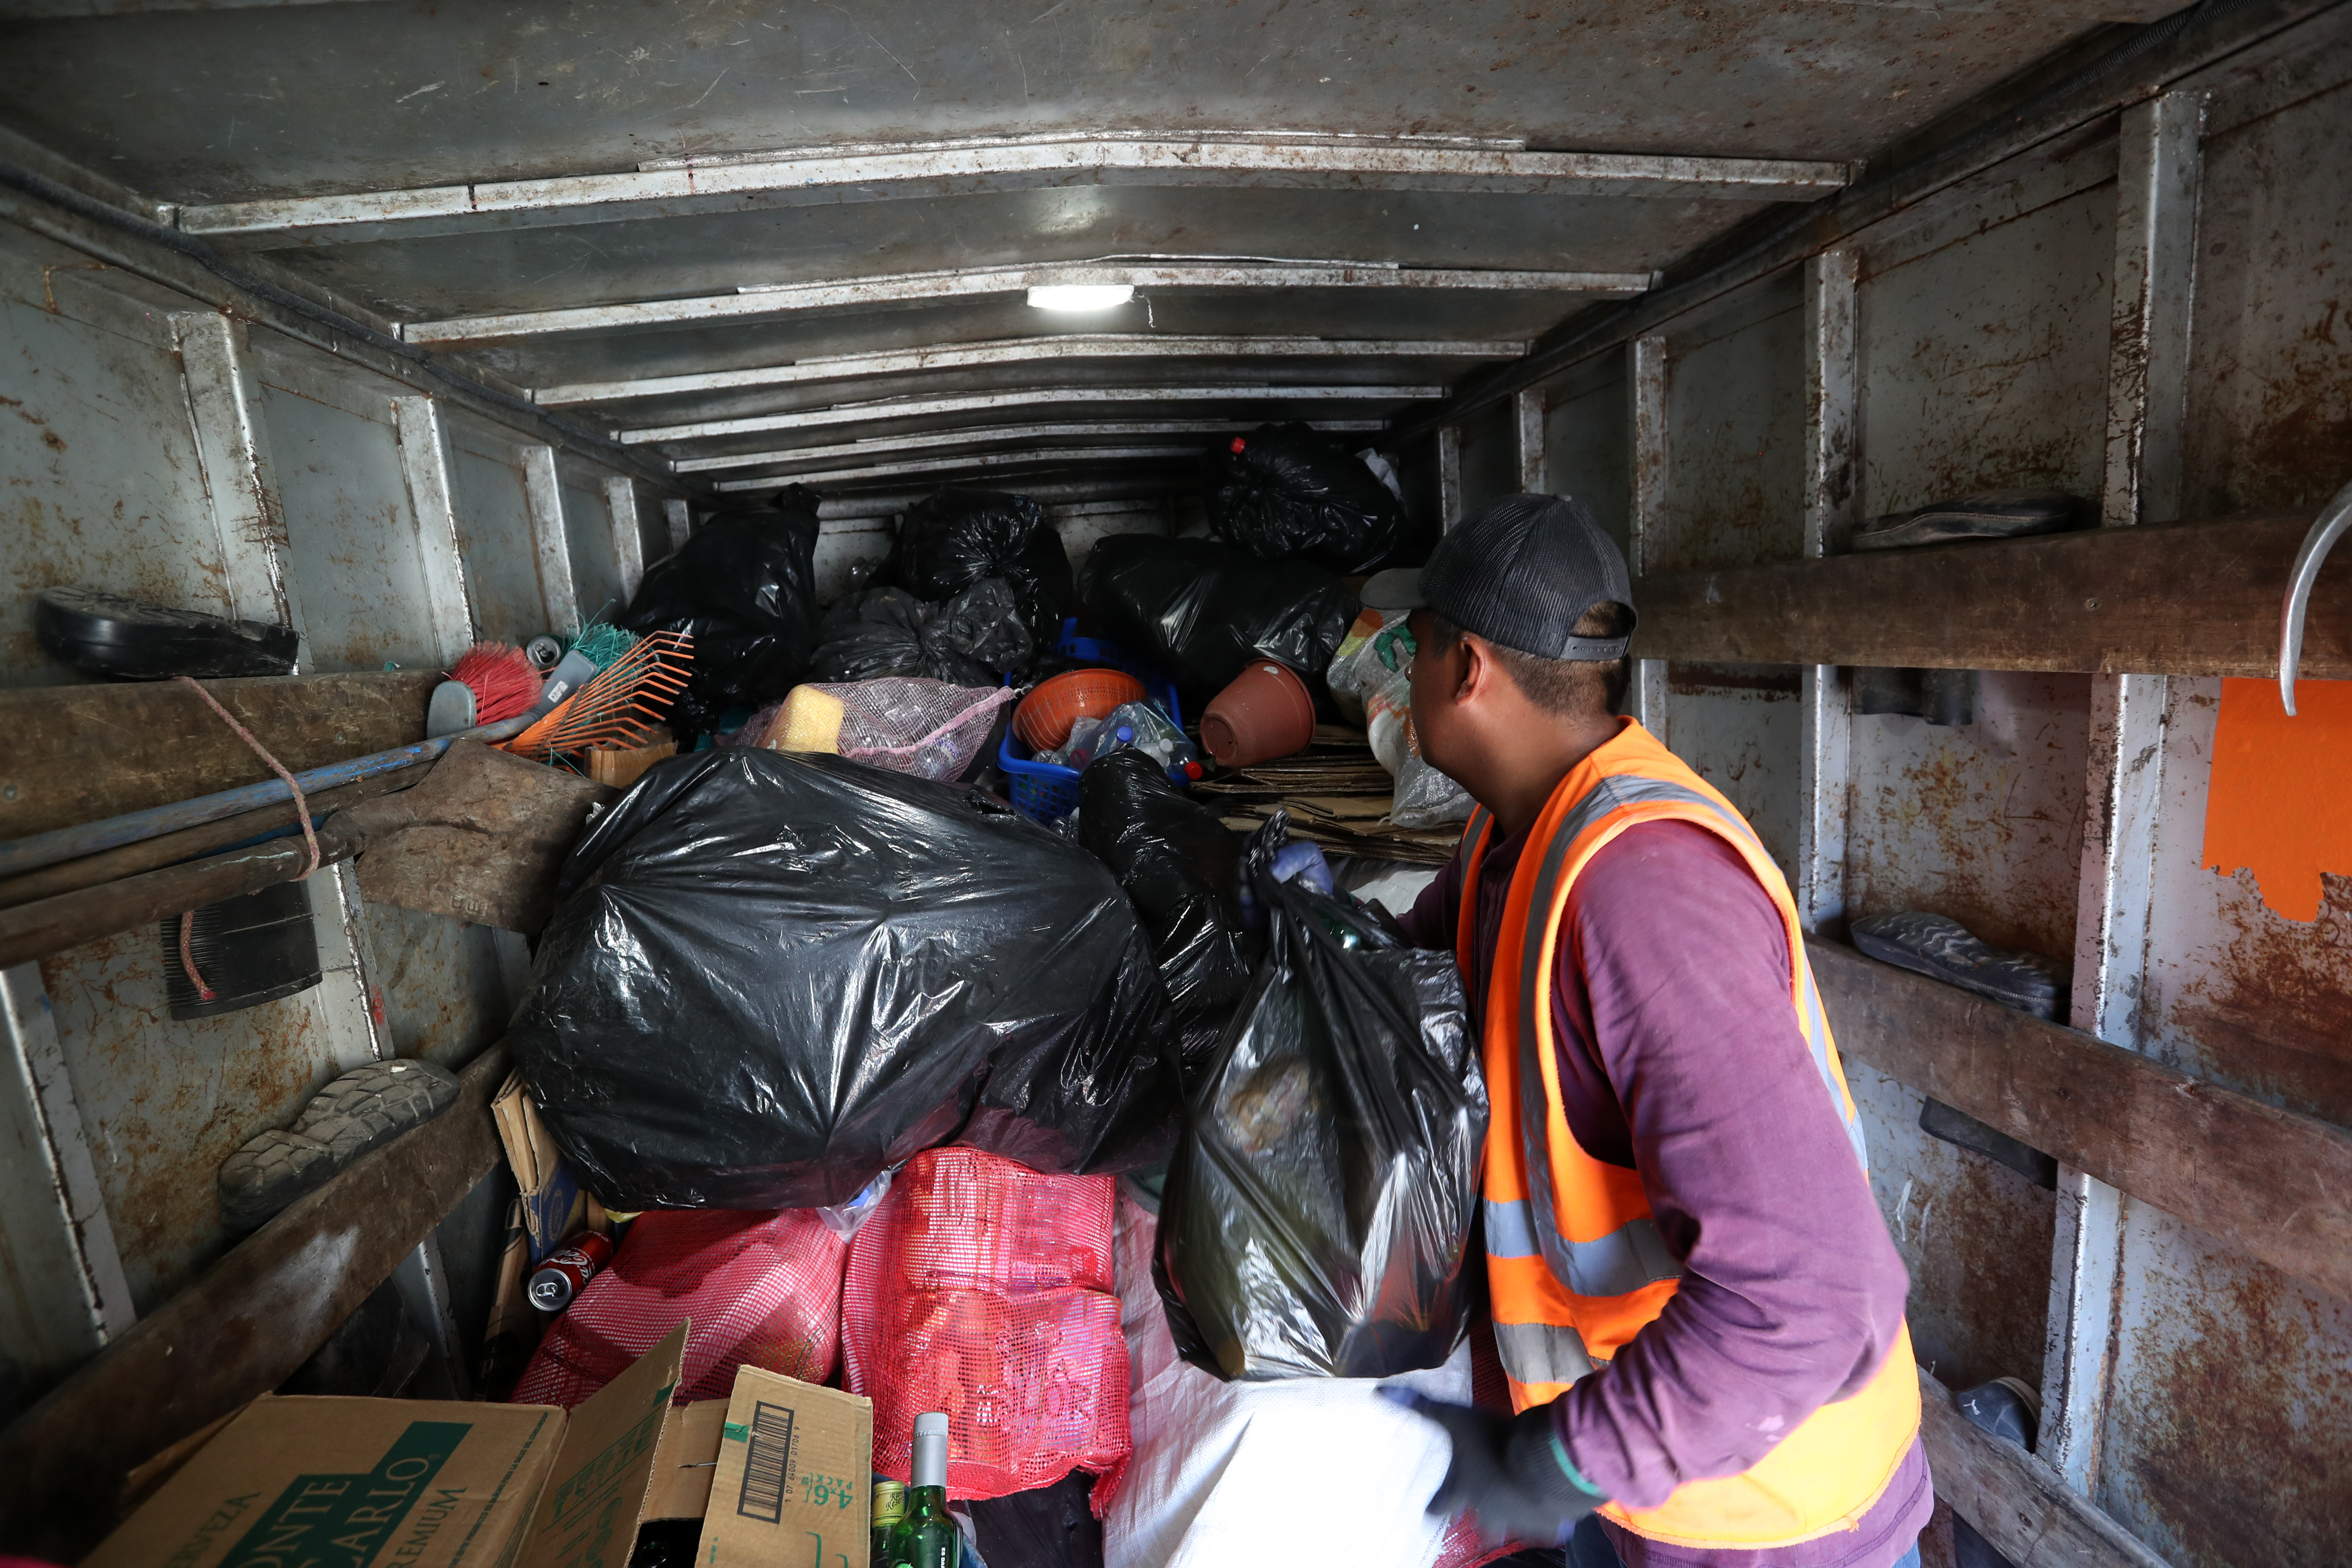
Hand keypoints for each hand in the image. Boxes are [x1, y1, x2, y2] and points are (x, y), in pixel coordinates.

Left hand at [1380, 1388, 1605, 1545]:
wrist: (1546, 1462)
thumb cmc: (1495, 1439)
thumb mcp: (1454, 1416)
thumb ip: (1420, 1406)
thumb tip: (1380, 1392)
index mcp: (1464, 1489)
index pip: (1439, 1506)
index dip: (1435, 1505)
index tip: (1429, 1509)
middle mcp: (1489, 1511)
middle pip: (1479, 1523)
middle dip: (1479, 1515)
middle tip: (1483, 1507)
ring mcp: (1520, 1520)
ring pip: (1513, 1524)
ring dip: (1514, 1514)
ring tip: (1519, 1503)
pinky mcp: (1550, 1522)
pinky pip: (1548, 1524)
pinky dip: (1549, 1516)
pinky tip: (1555, 1506)